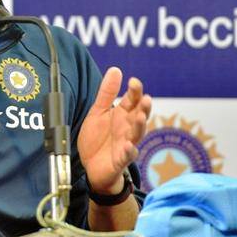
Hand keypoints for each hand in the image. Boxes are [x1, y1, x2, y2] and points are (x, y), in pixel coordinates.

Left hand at [77, 67, 150, 193]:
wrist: (90, 166)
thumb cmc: (98, 138)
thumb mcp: (99, 111)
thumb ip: (108, 92)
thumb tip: (116, 69)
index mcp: (123, 114)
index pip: (133, 100)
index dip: (135, 91)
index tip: (134, 81)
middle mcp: (127, 128)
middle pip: (139, 116)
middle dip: (143, 108)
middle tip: (145, 99)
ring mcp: (126, 143)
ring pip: (137, 134)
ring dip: (139, 126)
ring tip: (139, 118)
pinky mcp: (121, 159)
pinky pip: (127, 155)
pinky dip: (129, 151)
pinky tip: (129, 146)